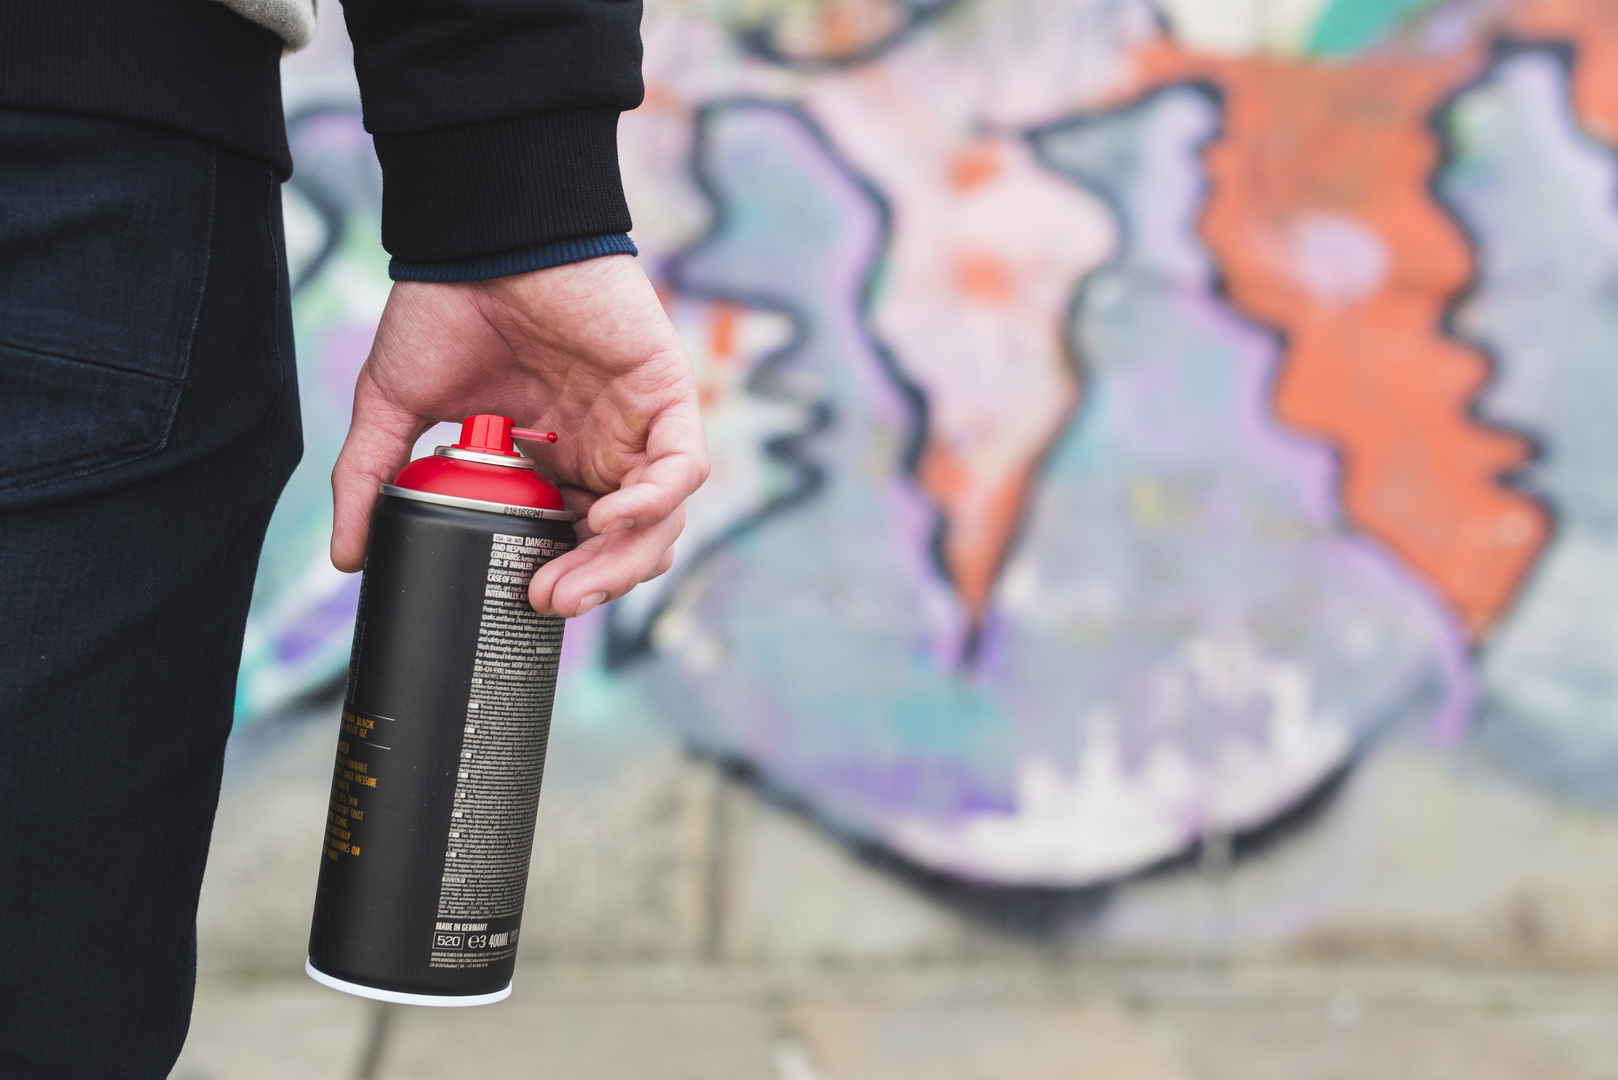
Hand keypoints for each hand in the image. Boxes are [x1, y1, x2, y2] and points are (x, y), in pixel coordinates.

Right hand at [330, 254, 708, 617]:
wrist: (476, 238)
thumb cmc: (443, 309)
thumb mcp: (396, 408)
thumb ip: (374, 480)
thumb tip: (346, 558)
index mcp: (555, 459)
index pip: (579, 541)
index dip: (563, 578)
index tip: (521, 602)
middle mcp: (603, 447)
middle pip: (624, 542)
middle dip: (593, 583)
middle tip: (545, 604)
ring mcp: (637, 421)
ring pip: (661, 518)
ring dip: (622, 560)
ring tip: (568, 583)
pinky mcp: (665, 390)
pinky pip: (683, 466)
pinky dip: (656, 501)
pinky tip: (609, 519)